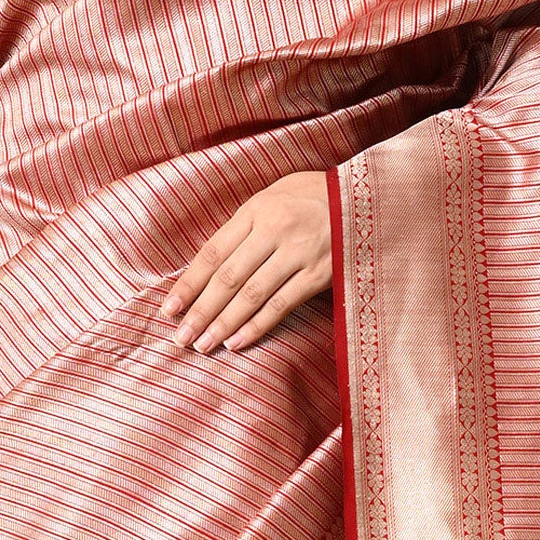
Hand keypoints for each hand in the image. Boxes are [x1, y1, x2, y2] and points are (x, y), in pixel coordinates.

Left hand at [160, 170, 332, 351]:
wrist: (370, 196)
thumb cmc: (317, 195)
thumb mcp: (277, 194)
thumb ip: (246, 225)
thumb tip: (212, 263)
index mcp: (257, 209)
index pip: (212, 252)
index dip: (188, 284)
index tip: (168, 309)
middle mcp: (275, 230)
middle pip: (227, 278)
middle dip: (199, 311)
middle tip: (180, 338)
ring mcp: (299, 253)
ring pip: (251, 295)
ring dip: (223, 324)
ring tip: (202, 345)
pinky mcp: (321, 274)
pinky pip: (282, 305)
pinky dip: (257, 326)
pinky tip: (236, 342)